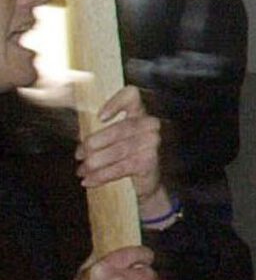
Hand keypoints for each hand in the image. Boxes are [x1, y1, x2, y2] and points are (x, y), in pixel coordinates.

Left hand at [78, 86, 165, 211]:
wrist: (143, 184)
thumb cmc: (122, 158)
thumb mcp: (110, 141)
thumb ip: (98, 132)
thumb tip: (77, 135)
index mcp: (138, 113)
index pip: (131, 95)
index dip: (115, 102)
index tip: (99, 118)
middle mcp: (150, 125)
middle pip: (120, 128)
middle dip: (94, 143)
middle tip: (79, 155)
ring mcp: (152, 143)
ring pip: (118, 150)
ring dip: (95, 162)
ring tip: (82, 170)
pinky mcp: (150, 162)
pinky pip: (120, 167)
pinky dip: (101, 175)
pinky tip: (89, 181)